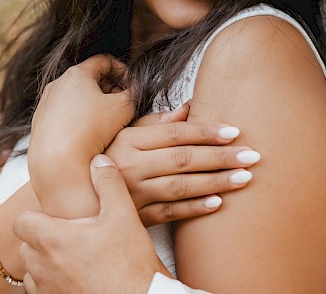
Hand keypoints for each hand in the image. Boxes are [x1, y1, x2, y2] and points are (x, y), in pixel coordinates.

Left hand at [15, 154, 163, 293]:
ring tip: (74, 257)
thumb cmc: (130, 261)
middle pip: (26, 246)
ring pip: (32, 271)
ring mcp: (46, 290)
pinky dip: (52, 283)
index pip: (21, 222)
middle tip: (70, 235)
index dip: (36, 216)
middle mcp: (41, 267)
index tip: (57, 217)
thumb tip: (98, 160)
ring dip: (46, 263)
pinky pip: (41, 292)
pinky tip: (77, 276)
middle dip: (42, 239)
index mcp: (52, 239)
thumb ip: (108, 183)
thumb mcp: (123, 215)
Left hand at [29, 54, 135, 215]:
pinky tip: (90, 136)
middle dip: (110, 89)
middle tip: (123, 105)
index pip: (104, 60)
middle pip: (90, 79)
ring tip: (109, 123)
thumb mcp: (124, 107)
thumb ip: (135, 92)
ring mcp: (46, 105)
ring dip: (96, 106)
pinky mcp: (40, 124)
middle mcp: (56, 85)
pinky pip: (65, 115)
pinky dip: (80, 120)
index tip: (132, 86)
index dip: (123, 71)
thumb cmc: (90, 132)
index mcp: (75, 74)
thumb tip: (137, 88)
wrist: (57, 163)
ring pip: (77, 98)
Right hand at [112, 108, 261, 226]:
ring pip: (180, 187)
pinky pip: (169, 213)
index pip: (175, 134)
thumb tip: (189, 108)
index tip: (235, 132)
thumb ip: (156, 123)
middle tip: (252, 155)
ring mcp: (133, 194)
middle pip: (183, 159)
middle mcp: (130, 167)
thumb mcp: (123, 134)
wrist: (73, 198)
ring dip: (215, 182)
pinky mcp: (135, 218)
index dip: (206, 131)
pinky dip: (194, 208)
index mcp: (129, 141)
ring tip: (244, 178)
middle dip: (220, 157)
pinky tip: (218, 203)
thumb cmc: (105, 158)